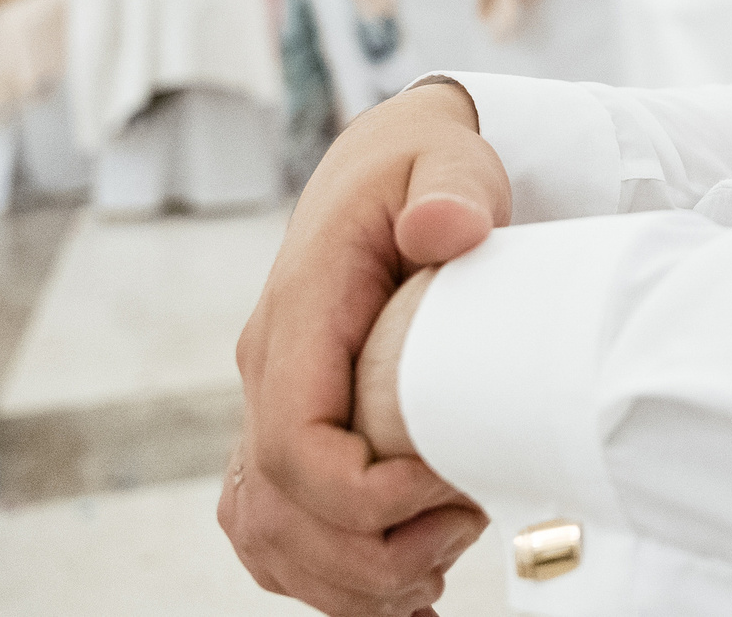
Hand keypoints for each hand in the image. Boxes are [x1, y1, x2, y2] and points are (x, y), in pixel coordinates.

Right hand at [220, 81, 506, 614]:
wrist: (398, 160)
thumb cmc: (427, 164)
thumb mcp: (450, 156)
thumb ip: (450, 188)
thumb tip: (444, 227)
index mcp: (300, 312)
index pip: (292, 442)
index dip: (361, 497)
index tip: (446, 488)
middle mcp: (271, 367)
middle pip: (277, 510)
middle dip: (368, 553)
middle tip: (464, 529)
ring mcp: (276, 402)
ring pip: (268, 536)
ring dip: (349, 577)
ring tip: (441, 559)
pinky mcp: (296, 427)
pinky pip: (279, 529)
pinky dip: (332, 574)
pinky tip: (406, 580)